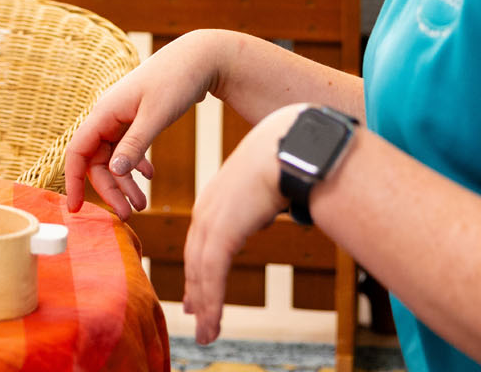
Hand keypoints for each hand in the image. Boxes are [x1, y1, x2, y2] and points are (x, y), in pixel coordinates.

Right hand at [64, 30, 224, 217]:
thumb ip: (134, 145)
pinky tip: (149, 177)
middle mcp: (108, 116)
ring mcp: (122, 117)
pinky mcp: (136, 118)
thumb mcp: (156, 115)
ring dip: (125, 182)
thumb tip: (114, 173)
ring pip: (113, 157)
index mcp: (105, 112)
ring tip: (143, 206)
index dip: (73, 179)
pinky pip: (127, 148)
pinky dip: (136, 165)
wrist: (198, 58)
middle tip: (128, 215)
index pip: (77, 151)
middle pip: (96, 160)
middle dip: (110, 189)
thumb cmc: (176, 80)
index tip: (77, 208)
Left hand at [181, 105, 298, 344]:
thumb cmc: (281, 158)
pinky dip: (211, 302)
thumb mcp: (262, 184)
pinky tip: (212, 322)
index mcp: (214, 200)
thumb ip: (257, 202)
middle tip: (196, 317)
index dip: (197, 267)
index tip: (197, 289)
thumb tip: (266, 212)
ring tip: (206, 334)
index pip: (200, 241)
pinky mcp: (221, 232)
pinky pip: (211, 275)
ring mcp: (211, 221)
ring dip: (205, 306)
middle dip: (196, 290)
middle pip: (195, 259)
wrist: (285, 146)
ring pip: (201, 273)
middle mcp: (206, 211)